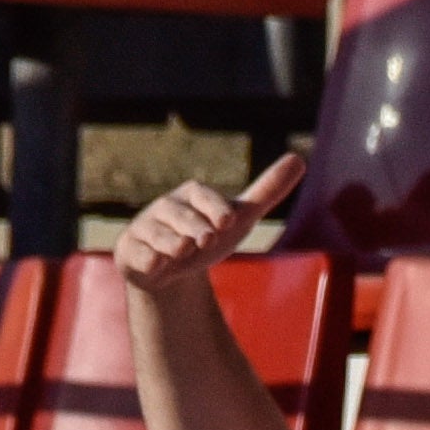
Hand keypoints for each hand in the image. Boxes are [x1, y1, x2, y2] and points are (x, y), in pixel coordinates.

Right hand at [115, 154, 302, 294]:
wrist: (171, 270)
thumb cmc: (206, 236)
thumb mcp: (239, 217)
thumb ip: (266, 192)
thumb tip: (299, 159)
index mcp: (191, 196)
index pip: (203, 196)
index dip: (216, 208)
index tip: (230, 220)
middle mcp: (165, 208)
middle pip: (181, 216)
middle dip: (195, 228)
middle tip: (206, 239)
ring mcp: (145, 229)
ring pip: (159, 236)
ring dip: (172, 244)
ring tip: (182, 250)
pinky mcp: (130, 252)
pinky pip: (138, 256)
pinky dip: (148, 261)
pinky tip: (156, 266)